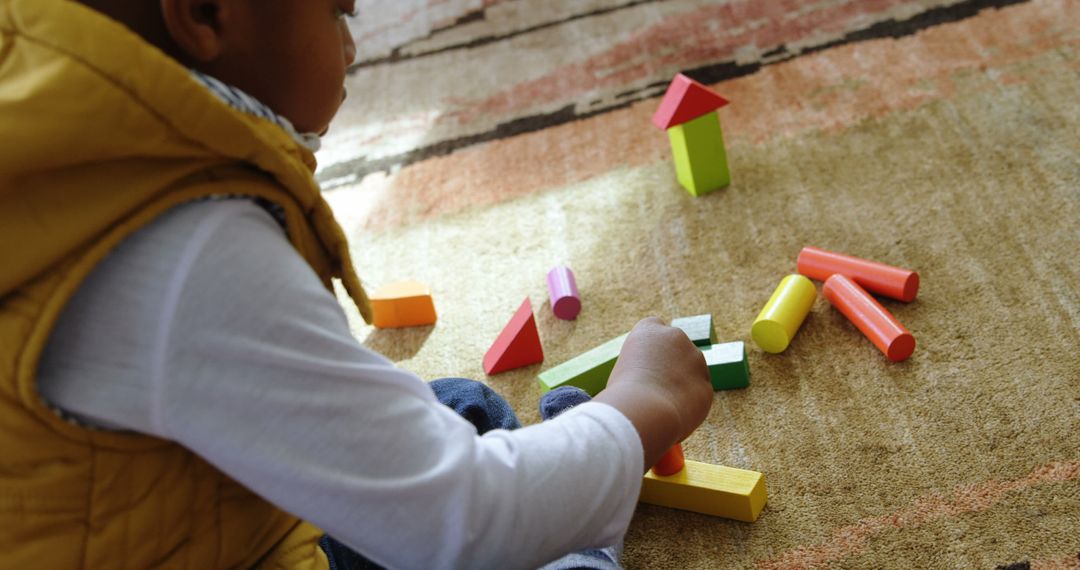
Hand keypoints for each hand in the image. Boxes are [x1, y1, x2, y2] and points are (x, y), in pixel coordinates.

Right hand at [594, 317, 712, 471]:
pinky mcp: (706, 383)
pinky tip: (673, 413)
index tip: (647, 362)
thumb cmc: (623, 394)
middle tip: (654, 386)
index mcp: (649, 330)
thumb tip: (654, 379)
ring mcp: (695, 358)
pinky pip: (696, 394)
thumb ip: (643, 367)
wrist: (644, 411)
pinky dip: (688, 404)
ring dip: (682, 383)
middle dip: (671, 364)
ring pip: (691, 371)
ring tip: (660, 404)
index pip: (654, 327)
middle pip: (676, 348)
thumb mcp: (623, 371)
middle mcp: (675, 336)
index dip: (652, 346)